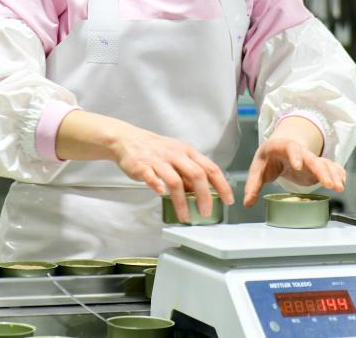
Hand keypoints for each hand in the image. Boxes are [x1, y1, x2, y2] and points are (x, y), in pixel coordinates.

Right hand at [110, 125, 234, 223]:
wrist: (127, 139)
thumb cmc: (154, 149)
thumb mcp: (176, 156)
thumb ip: (189, 172)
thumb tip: (202, 192)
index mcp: (186, 151)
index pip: (210, 168)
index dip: (222, 185)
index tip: (228, 199)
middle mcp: (175, 154)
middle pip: (196, 174)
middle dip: (204, 196)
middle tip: (205, 212)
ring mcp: (158, 160)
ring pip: (175, 180)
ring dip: (182, 201)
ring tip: (185, 216)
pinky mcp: (142, 166)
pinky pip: (151, 176)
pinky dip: (157, 185)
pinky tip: (160, 194)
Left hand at [243, 136, 345, 207]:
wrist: (278, 150)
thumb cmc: (267, 159)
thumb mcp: (257, 170)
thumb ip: (253, 185)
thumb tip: (247, 203)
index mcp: (281, 147)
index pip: (290, 148)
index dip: (295, 155)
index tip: (299, 166)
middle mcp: (299, 151)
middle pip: (311, 158)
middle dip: (320, 170)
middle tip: (328, 183)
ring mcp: (309, 158)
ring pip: (323, 163)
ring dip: (332, 174)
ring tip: (339, 187)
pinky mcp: (317, 166)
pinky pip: (330, 167)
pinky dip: (337, 173)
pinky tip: (342, 182)